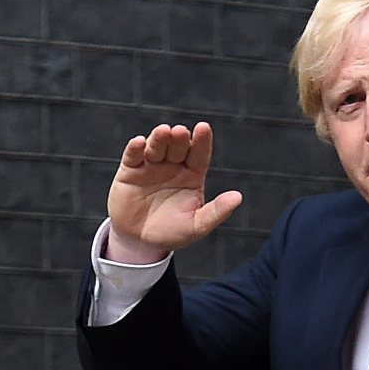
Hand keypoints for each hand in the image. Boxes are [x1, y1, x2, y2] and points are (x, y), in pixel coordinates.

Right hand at [105, 122, 242, 262]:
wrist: (140, 242)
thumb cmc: (172, 232)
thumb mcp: (197, 226)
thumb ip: (216, 212)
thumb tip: (238, 197)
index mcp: (193, 175)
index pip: (200, 154)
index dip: (202, 141)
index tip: (203, 127)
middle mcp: (174, 165)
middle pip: (178, 146)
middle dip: (179, 138)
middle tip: (180, 132)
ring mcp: (152, 166)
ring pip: (157, 146)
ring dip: (159, 138)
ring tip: (163, 132)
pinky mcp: (130, 170)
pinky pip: (133, 156)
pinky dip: (135, 148)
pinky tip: (139, 143)